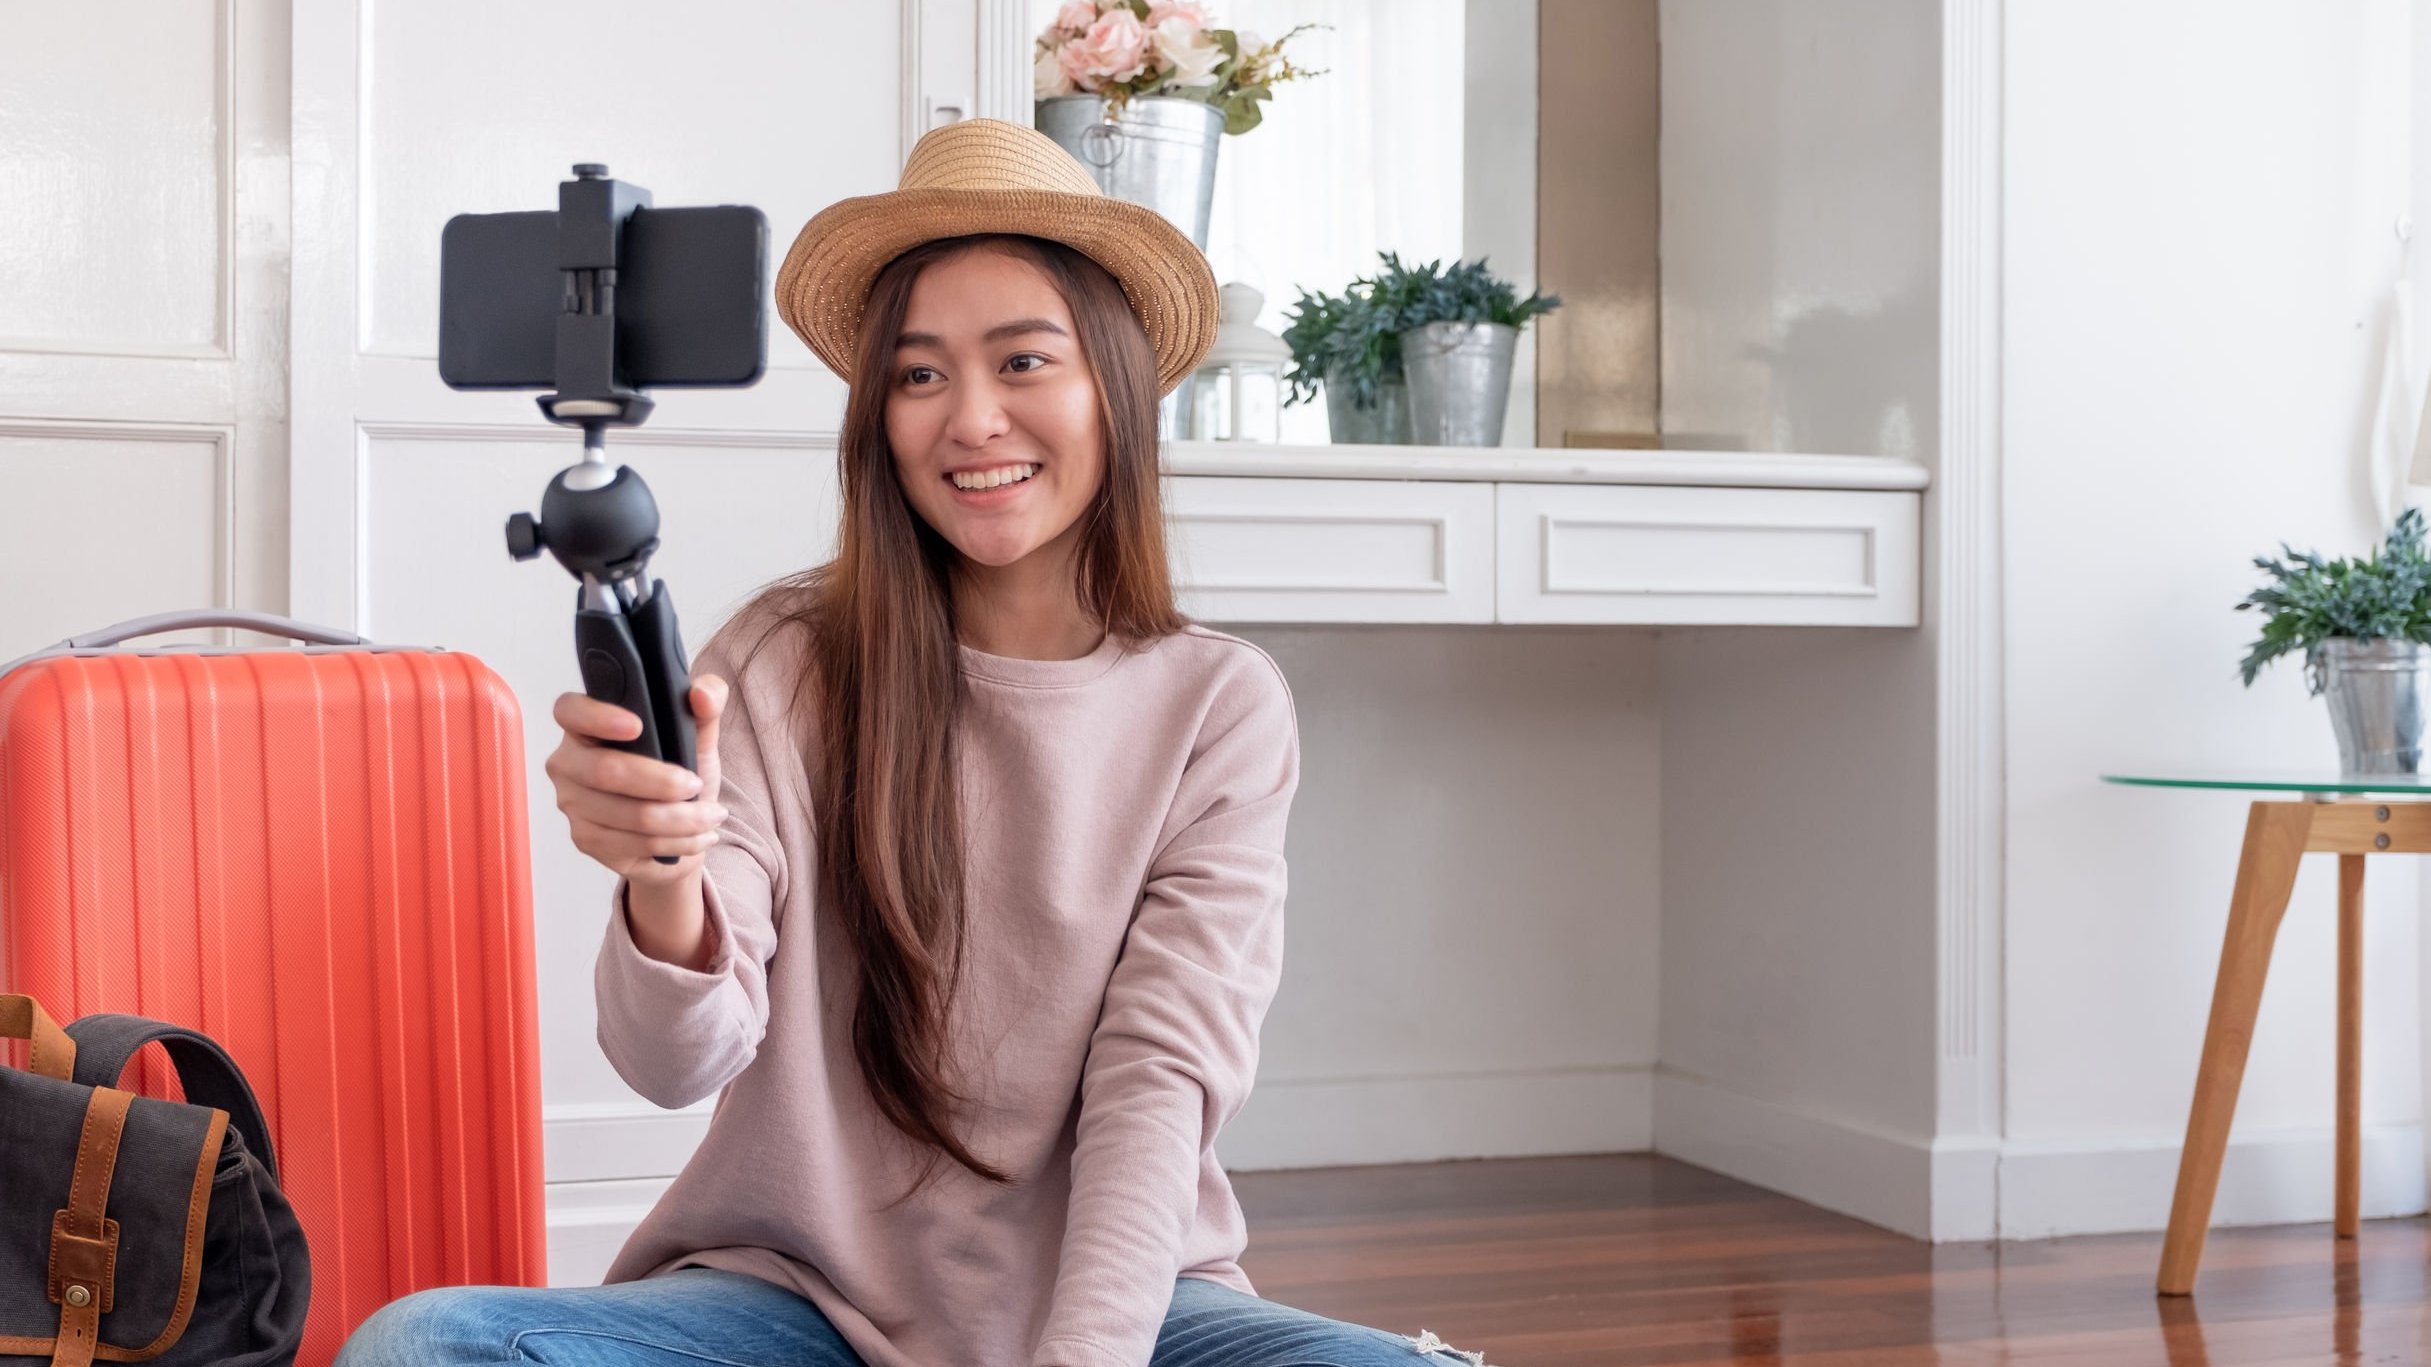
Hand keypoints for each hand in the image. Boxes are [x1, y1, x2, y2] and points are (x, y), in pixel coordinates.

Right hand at [544, 675, 728, 885]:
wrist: (678, 829)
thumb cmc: (678, 771)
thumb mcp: (699, 736)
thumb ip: (707, 704)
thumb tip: (703, 694)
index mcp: (586, 725)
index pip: (571, 711)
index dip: (598, 717)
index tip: (636, 725)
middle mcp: (569, 762)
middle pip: (606, 771)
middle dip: (663, 781)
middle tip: (697, 784)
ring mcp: (572, 803)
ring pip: (630, 814)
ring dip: (683, 819)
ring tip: (712, 814)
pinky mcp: (585, 839)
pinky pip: (635, 844)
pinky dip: (678, 841)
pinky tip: (697, 836)